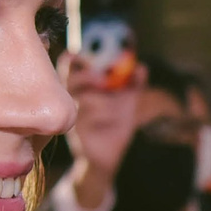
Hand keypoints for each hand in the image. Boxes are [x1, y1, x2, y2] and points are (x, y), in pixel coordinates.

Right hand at [61, 52, 143, 203]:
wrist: (108, 157)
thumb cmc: (113, 126)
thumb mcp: (126, 103)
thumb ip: (134, 85)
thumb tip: (141, 67)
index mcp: (82, 88)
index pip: (69, 66)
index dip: (74, 57)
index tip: (85, 54)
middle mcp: (73, 100)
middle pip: (71, 79)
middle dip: (87, 76)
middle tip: (104, 80)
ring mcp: (73, 116)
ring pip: (87, 100)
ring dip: (108, 103)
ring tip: (118, 112)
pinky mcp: (77, 132)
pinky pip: (92, 118)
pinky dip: (108, 117)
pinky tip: (115, 123)